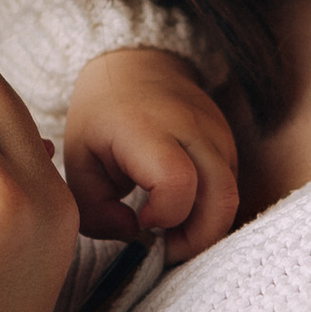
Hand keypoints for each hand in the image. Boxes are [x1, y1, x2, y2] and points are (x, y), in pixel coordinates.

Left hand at [62, 47, 239, 262]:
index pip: (177, 183)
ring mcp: (218, 135)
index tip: (142, 220)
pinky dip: (212, 211)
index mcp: (147, 129)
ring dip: (206, 227)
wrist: (136, 64)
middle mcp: (193, 130)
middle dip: (197, 239)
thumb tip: (133, 235)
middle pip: (222, 199)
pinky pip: (231, 188)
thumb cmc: (101, 117)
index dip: (165, 216)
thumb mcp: (79, 162)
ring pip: (232, 198)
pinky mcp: (229, 143)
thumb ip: (94, 210)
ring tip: (173, 231)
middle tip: (166, 247)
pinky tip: (184, 211)